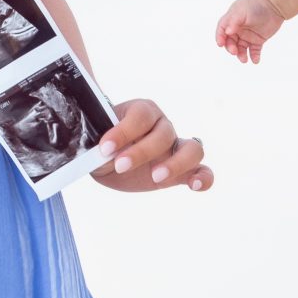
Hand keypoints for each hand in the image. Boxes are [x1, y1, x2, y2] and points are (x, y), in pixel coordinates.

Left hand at [88, 99, 212, 192]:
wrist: (106, 159)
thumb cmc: (100, 144)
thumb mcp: (94, 141)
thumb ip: (98, 143)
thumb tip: (97, 150)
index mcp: (141, 111)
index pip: (140, 115)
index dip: (124, 130)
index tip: (105, 147)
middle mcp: (162, 126)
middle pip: (164, 133)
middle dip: (141, 151)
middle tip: (120, 165)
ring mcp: (176, 147)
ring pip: (192, 149)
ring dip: (176, 163)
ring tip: (156, 178)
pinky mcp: (182, 171)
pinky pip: (202, 171)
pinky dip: (203, 177)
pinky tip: (194, 186)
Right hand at [214, 0, 283, 63]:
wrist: (275, 5)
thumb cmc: (256, 5)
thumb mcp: (242, 11)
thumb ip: (233, 21)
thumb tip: (227, 32)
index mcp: (232, 20)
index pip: (222, 30)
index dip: (219, 37)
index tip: (220, 44)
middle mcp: (238, 29)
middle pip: (230, 41)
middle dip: (231, 48)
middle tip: (235, 52)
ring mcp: (248, 35)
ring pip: (241, 48)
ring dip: (241, 54)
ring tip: (244, 60)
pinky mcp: (258, 40)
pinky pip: (254, 51)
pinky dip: (254, 57)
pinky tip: (255, 61)